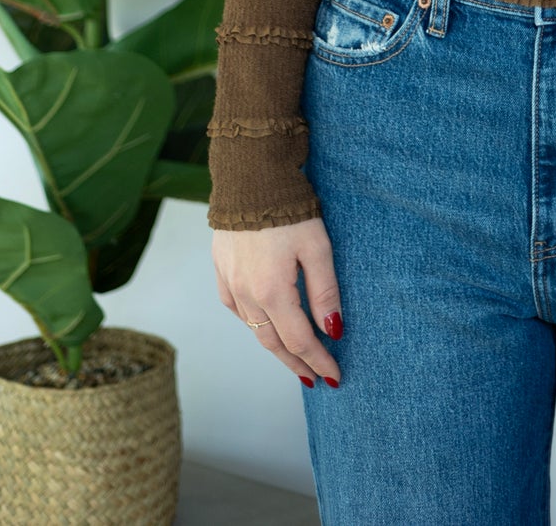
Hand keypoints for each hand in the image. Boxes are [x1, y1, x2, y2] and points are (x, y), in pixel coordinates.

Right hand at [212, 217, 344, 389]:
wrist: (249, 177)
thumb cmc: (289, 209)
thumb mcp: (317, 247)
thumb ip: (325, 291)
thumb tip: (334, 330)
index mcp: (273, 293)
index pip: (300, 340)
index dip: (318, 360)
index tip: (335, 375)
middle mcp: (247, 295)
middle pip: (273, 342)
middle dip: (297, 363)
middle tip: (315, 377)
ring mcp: (230, 283)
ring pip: (253, 328)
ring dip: (275, 346)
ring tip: (293, 357)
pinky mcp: (221, 270)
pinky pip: (236, 308)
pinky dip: (253, 322)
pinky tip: (263, 323)